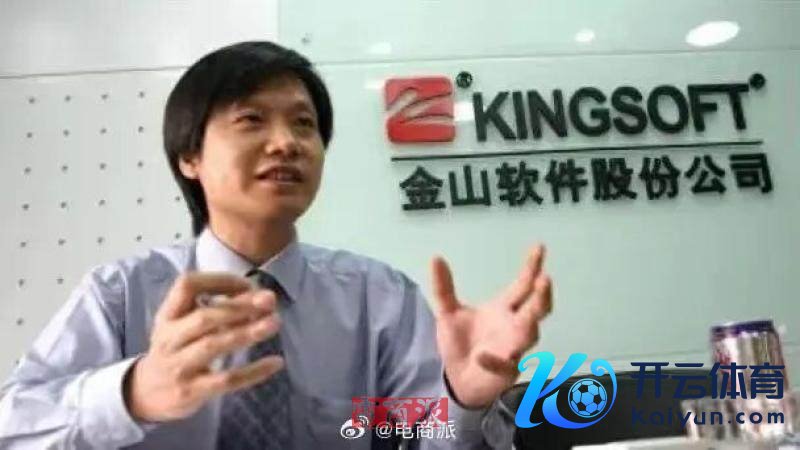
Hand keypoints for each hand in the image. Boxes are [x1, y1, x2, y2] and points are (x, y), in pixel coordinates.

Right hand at [125, 273, 283, 421]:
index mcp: (168, 315)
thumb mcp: (182, 325)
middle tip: (269, 301)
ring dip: (247, 332)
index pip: (187, 286)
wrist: (146, 394)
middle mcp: (169, 338)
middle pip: (204, 317)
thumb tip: (261, 297)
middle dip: (240, 306)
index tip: (248, 284)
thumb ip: (216, 309)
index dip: (219, 280)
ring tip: (274, 322)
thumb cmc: (176, 350)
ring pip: (214, 345)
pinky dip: (253, 371)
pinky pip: (226, 380)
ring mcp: (179, 366)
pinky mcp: (191, 391)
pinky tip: (276, 362)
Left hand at [432, 245, 552, 408]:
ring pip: (528, 337)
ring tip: (528, 317)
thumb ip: (443, 288)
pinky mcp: (505, 374)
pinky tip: (482, 356)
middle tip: (546, 280)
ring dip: (529, 326)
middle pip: (536, 310)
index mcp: (504, 309)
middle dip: (542, 297)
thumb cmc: (461, 342)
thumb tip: (435, 257)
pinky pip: (504, 366)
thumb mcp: (448, 313)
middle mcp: (514, 327)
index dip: (531, 267)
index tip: (539, 247)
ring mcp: (513, 350)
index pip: (522, 285)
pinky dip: (495, 361)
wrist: (456, 378)